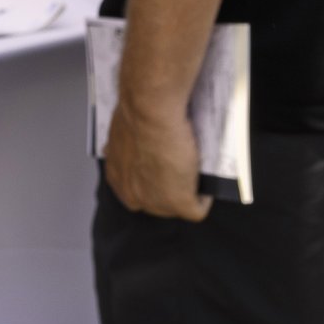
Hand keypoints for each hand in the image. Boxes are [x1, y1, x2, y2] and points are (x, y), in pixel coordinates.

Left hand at [103, 96, 212, 220]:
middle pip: (156, 203)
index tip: (163, 172)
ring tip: (195, 176)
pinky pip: (196, 211)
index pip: (136, 191)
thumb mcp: (125, 135)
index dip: (152, 182)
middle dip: (168, 190)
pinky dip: (204, 200)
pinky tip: (207, 187)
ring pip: (175, 208)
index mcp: (117, 177)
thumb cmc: (138, 115)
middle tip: (182, 173)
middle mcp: (131, 195)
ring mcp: (155, 203)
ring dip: (186, 194)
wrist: (150, 112)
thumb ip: (129, 150)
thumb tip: (137, 148)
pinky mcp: (178, 203)